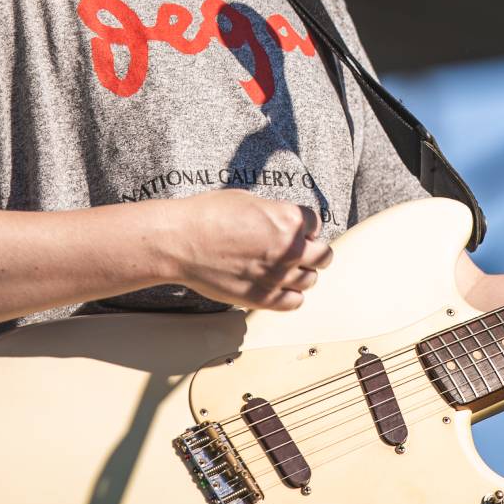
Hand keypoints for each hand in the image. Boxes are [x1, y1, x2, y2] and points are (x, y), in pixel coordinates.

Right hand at [164, 190, 333, 310]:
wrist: (180, 241)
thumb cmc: (208, 215)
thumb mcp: (249, 201)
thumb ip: (274, 214)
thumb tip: (283, 222)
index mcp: (289, 219)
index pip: (316, 225)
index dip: (305, 228)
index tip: (297, 232)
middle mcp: (290, 249)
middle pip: (323, 256)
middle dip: (314, 253)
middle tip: (301, 253)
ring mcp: (277, 276)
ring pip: (310, 280)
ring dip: (302, 275)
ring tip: (287, 271)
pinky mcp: (262, 298)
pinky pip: (294, 302)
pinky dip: (291, 296)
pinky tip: (279, 288)